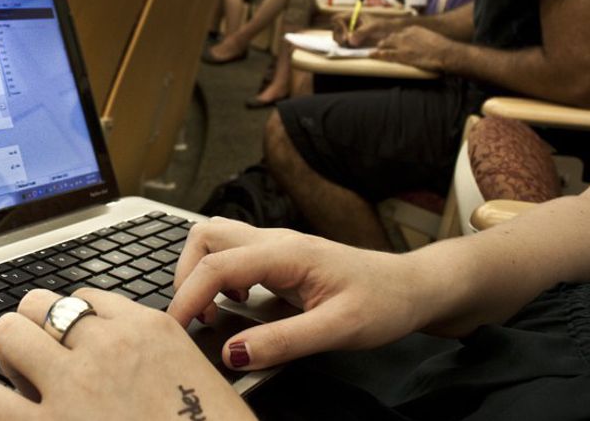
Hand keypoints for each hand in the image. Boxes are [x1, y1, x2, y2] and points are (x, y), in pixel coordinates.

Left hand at [0, 288, 254, 420]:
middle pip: (41, 304)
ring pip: (9, 334)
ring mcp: (72, 387)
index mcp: (150, 331)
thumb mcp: (197, 383)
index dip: (75, 324)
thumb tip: (129, 368)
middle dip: (33, 329)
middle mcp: (107, 348)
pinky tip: (8, 414)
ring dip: (10, 358)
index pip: (88, 298)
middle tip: (38, 359)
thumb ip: (156, 361)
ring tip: (18, 383)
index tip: (74, 343)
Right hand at [167, 218, 431, 369]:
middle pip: (207, 236)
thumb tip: (233, 353)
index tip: (176, 327)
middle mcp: (276, 241)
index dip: (188, 295)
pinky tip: (238, 303)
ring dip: (201, 271)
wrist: (412, 287)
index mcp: (287, 253)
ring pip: (217, 239)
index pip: (217, 264)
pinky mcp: (279, 256)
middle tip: (193, 317)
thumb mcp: (338, 330)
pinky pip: (233, 253)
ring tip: (213, 311)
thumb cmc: (384, 303)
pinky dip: (219, 276)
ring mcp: (276, 245)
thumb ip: (284, 342)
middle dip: (186, 274)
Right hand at [331, 13, 398, 46]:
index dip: (339, 27)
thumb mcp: (373, 27)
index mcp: (352, 16)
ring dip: (341, 42)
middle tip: (346, 43)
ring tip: (350, 46)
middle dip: (339, 36)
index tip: (347, 36)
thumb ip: (362, 32)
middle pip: (335, 29)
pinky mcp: (350, 40)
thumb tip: (350, 41)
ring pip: (337, 37)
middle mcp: (348, 23)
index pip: (338, 19)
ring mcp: (348, 31)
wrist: (389, 33)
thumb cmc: (382, 26)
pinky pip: (342, 43)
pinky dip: (344, 46)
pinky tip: (351, 47)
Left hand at [373, 26, 453, 71]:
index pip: (397, 32)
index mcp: (412, 29)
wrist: (445, 52)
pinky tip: (370, 55)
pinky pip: (385, 54)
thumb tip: (420, 43)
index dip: (392, 37)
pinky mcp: (401, 54)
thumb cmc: (442, 46)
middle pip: (389, 37)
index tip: (388, 40)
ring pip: (385, 44)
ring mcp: (402, 44)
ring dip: (379, 48)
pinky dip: (377, 55)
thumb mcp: (429, 37)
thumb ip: (421, 38)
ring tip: (371, 51)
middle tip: (377, 45)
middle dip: (382, 41)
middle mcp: (405, 34)